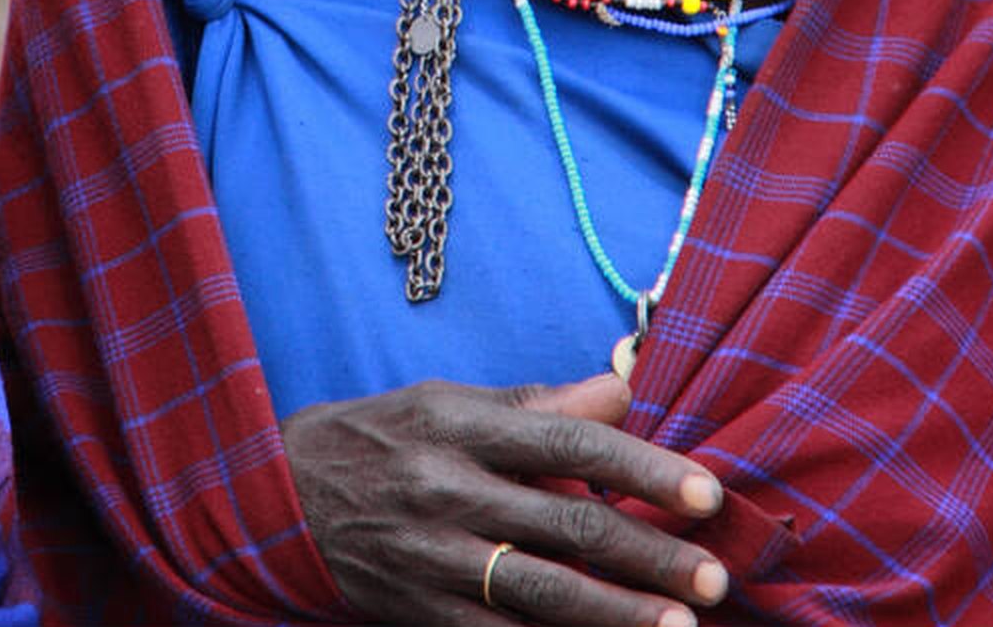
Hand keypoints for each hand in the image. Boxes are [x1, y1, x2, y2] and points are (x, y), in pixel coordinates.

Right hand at [282, 374, 729, 625]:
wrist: (278, 496)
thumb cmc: (378, 438)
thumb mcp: (445, 400)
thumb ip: (536, 404)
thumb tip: (621, 389)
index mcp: (457, 423)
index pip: (567, 443)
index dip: (641, 468)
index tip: (705, 492)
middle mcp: (444, 488)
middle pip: (566, 526)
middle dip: (650, 554)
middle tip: (714, 577)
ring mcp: (430, 556)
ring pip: (541, 592)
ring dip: (619, 613)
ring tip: (681, 626)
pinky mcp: (419, 609)